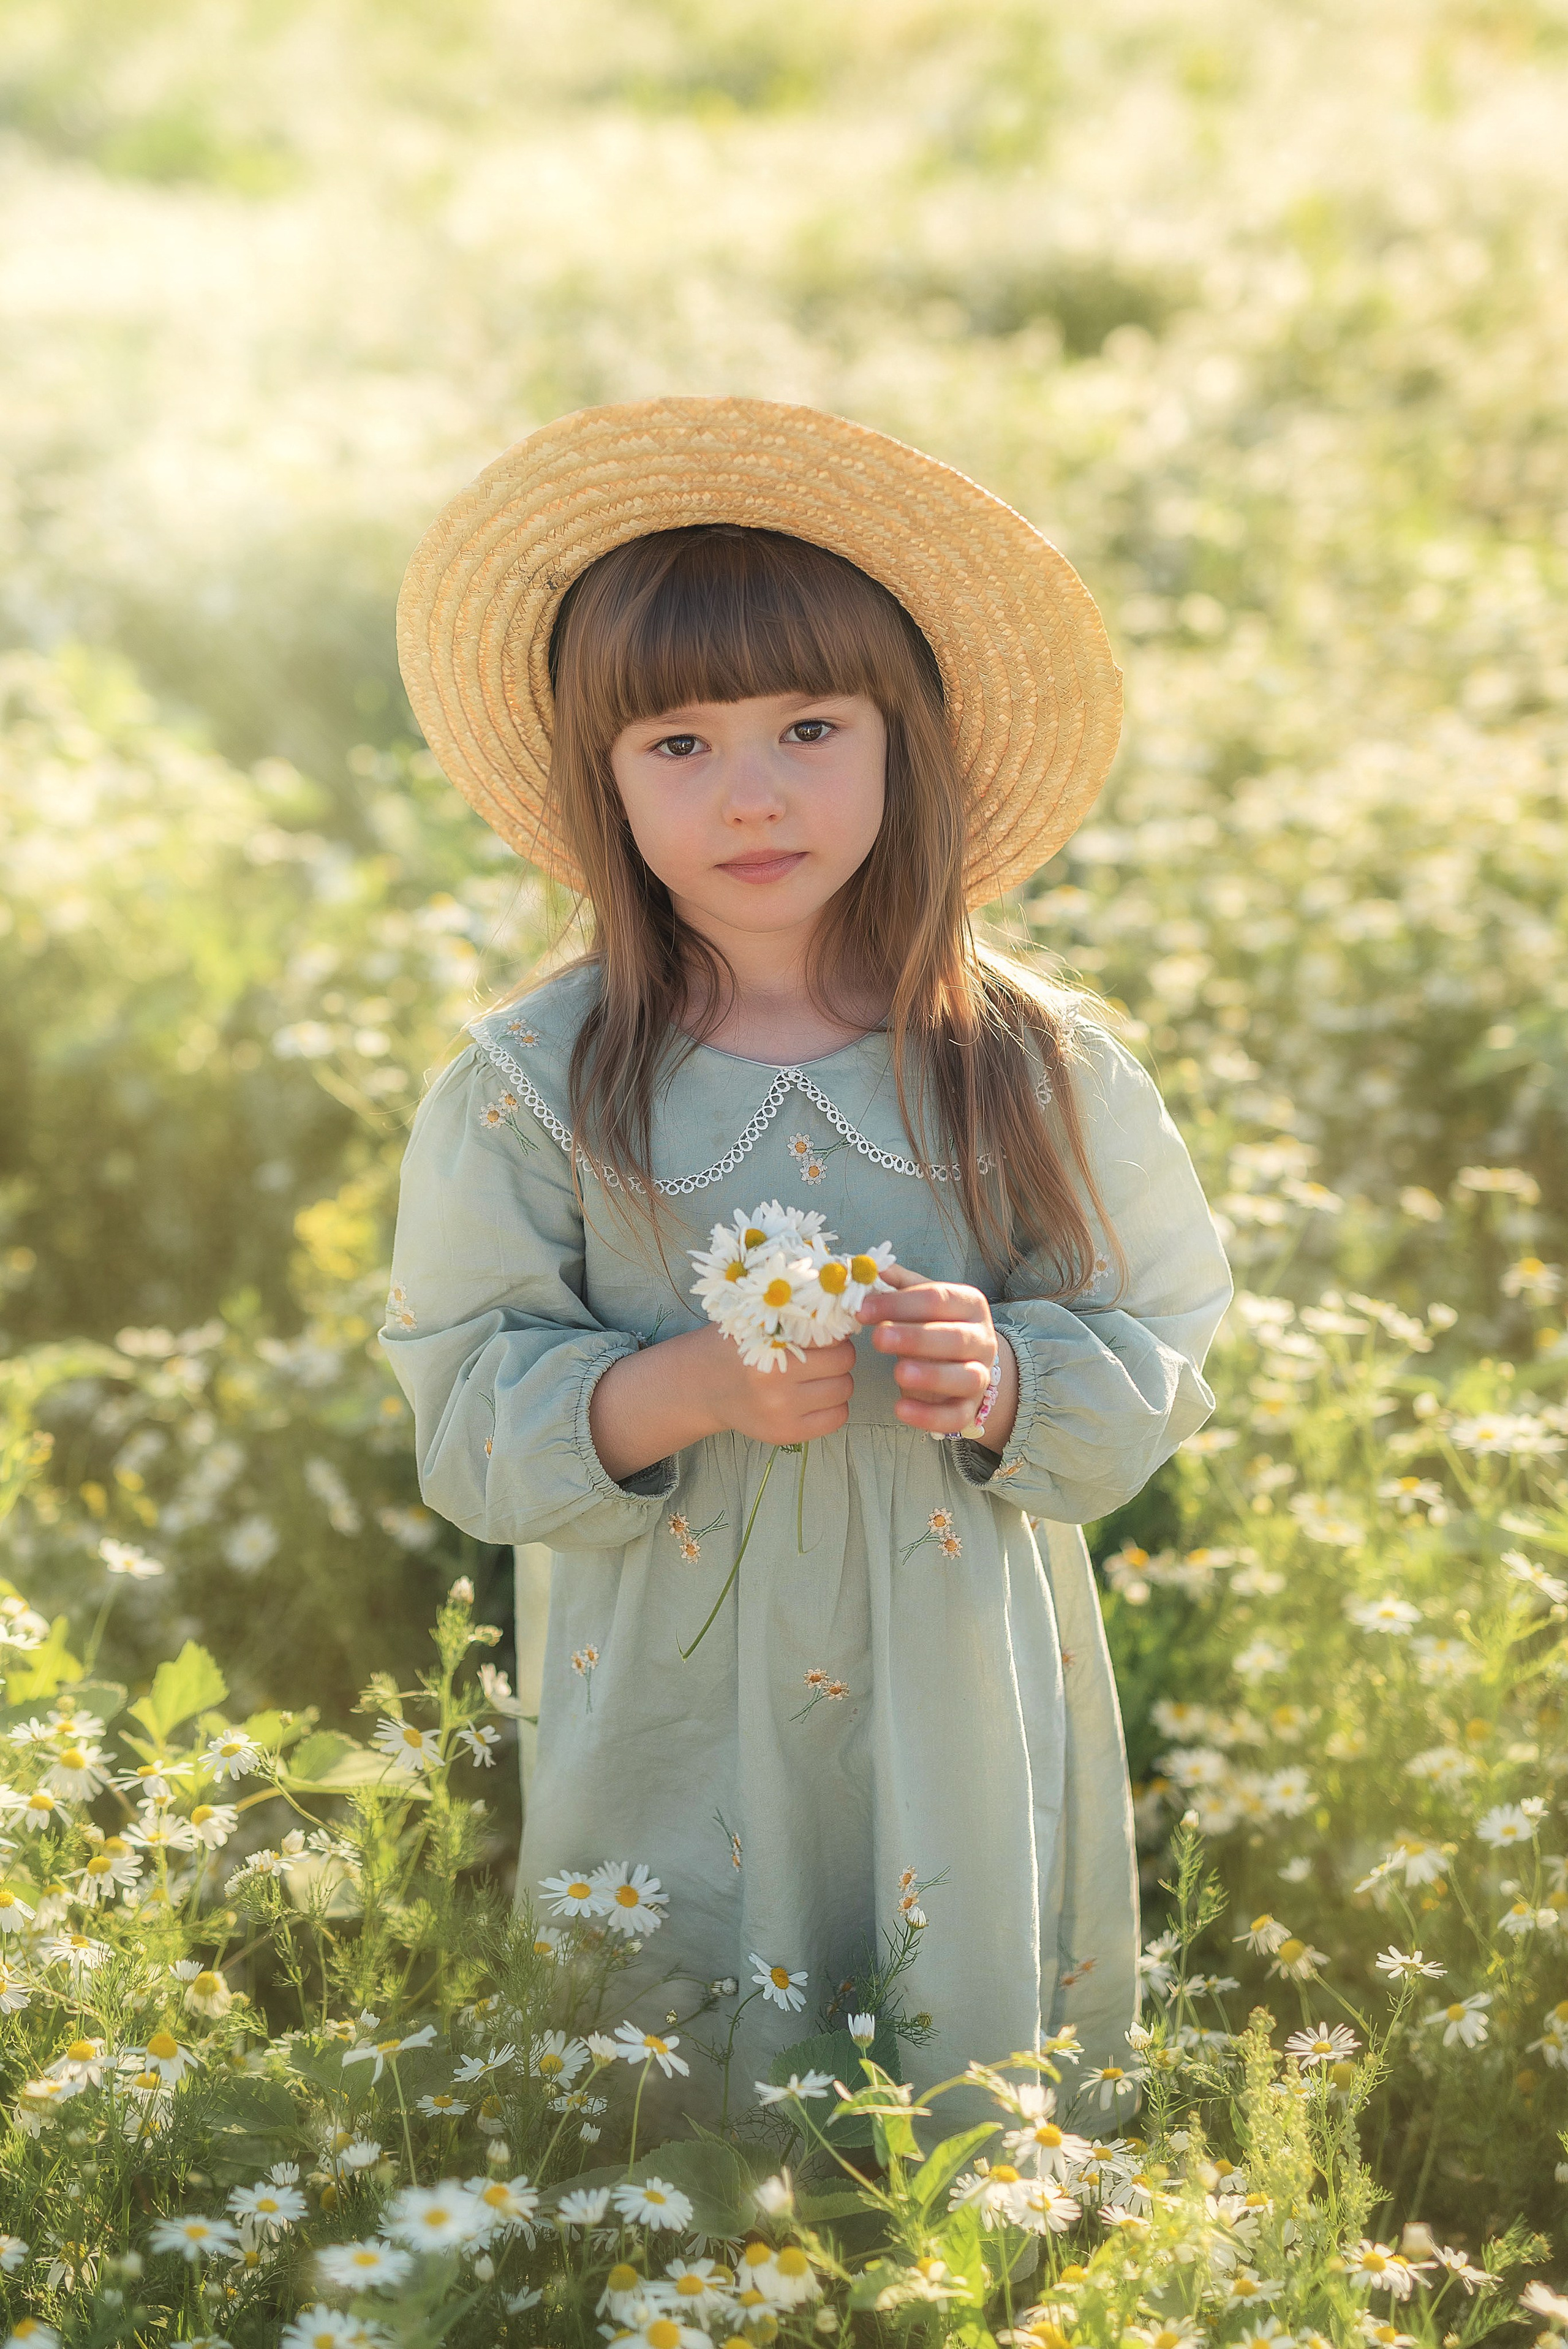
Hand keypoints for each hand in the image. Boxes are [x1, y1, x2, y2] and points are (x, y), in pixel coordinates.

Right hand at [693, 1321, 857, 1447]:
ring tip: (818, 1375)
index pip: (831, 1333)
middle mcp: (775, 1381)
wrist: (701, 1387)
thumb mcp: (757, 1321)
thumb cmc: (734, 1347)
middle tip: (823, 1353)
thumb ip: (795, 1315)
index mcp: (768, 1345)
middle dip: (839, 1354)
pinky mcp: (785, 1434)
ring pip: (844, 1389)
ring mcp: (781, 1411)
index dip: (834, 1330)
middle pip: (843, 1361)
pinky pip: (837, 1418)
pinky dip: (833, 1406)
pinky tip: (814, 1397)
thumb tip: (845, 1314)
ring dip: (837, 1379)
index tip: (826, 1331)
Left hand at [858, 1263, 1017, 1448]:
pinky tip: (900, 1409)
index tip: (863, 1309)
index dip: (899, 1303)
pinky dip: (930, 1416)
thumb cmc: (933, 1325)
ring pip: (965, 1377)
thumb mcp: (919, 1300)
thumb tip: (868, 1268)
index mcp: (968, 1304)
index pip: (937, 1299)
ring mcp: (980, 1375)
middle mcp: (982, 1338)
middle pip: (955, 1337)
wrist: (964, 1363)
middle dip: (915, 1337)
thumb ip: (896, 1285)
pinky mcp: (971, 1407)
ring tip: (898, 1373)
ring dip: (932, 1375)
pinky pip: (956, 1415)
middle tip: (877, 1338)